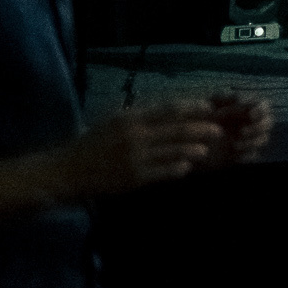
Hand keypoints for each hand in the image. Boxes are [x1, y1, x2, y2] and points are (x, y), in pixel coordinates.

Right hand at [58, 103, 226, 196]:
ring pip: (173, 152)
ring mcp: (136, 159)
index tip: (209, 108)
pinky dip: (177, 169)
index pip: (169, 110)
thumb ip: (143, 116)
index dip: (192, 108)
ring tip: (206, 150)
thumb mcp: (116, 120)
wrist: (69, 170)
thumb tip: (174, 110)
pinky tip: (186, 167)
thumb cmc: (95, 142)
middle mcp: (135, 136)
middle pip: (177, 131)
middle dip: (201, 130)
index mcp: (131, 118)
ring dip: (193, 150)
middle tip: (218, 130)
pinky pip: (162, 173)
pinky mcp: (134, 178)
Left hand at [203, 94, 272, 169]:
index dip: (261, 109)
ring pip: (264, 139)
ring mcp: (247, 139)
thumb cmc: (197, 118)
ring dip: (253, 142)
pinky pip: (254, 155)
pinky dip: (248, 155)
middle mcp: (249, 122)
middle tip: (242, 132)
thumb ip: (222, 97)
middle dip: (259, 127)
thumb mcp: (206, 104)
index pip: (263, 105)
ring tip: (235, 145)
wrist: (187, 143)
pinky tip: (235, 155)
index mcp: (243, 108)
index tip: (251, 115)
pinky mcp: (242, 154)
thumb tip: (238, 98)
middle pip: (268, 122)